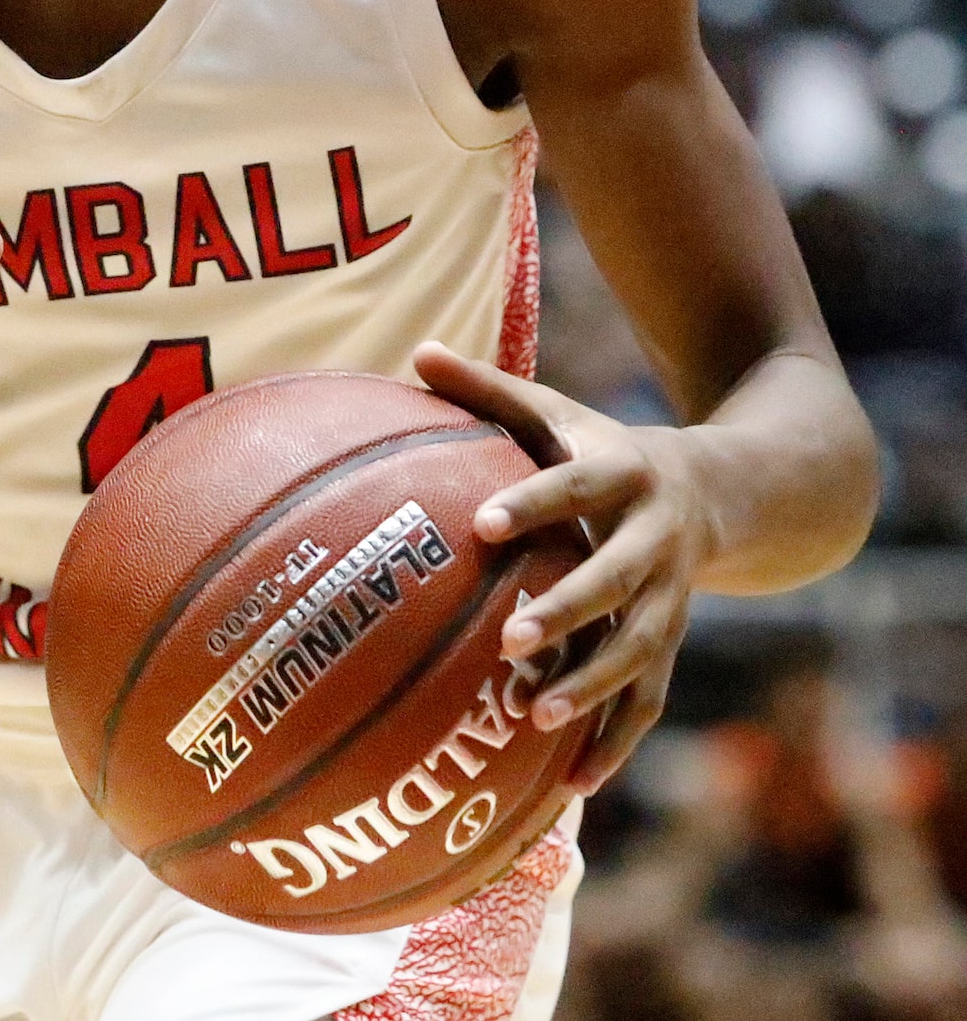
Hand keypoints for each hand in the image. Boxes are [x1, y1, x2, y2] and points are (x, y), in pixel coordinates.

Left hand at [415, 342, 716, 794]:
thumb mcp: (555, 408)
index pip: (573, 486)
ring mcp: (672, 597)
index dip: (532, 503)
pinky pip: (649, 699)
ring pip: (640, 649)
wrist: (719, 490)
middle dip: (568, 610)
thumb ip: (487, 387)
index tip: (481, 523)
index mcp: (623, 473)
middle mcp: (656, 538)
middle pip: (615, 579)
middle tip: (509, 640)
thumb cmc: (600, 445)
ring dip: (596, 686)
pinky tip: (573, 783)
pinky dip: (617, 741)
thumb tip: (415, 351)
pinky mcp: (673, 642)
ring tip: (539, 718)